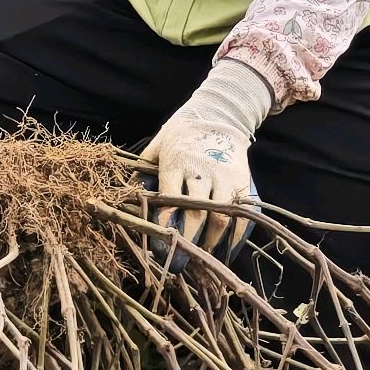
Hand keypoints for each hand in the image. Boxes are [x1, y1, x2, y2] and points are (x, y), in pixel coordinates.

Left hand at [144, 59, 274, 253]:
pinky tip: (226, 248)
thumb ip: (143, 169)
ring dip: (210, 240)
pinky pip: (241, 212)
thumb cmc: (182, 132)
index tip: (160, 240)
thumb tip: (127, 194)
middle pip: (196, 212)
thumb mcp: (158, 145)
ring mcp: (224, 176)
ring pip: (220, 216)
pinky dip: (235, 235)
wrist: (220, 112)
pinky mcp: (241, 180)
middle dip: (188, 238)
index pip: (169, 197)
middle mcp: (201, 170)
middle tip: (182, 257)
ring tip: (201, 253)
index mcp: (177, 162)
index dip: (164, 222)